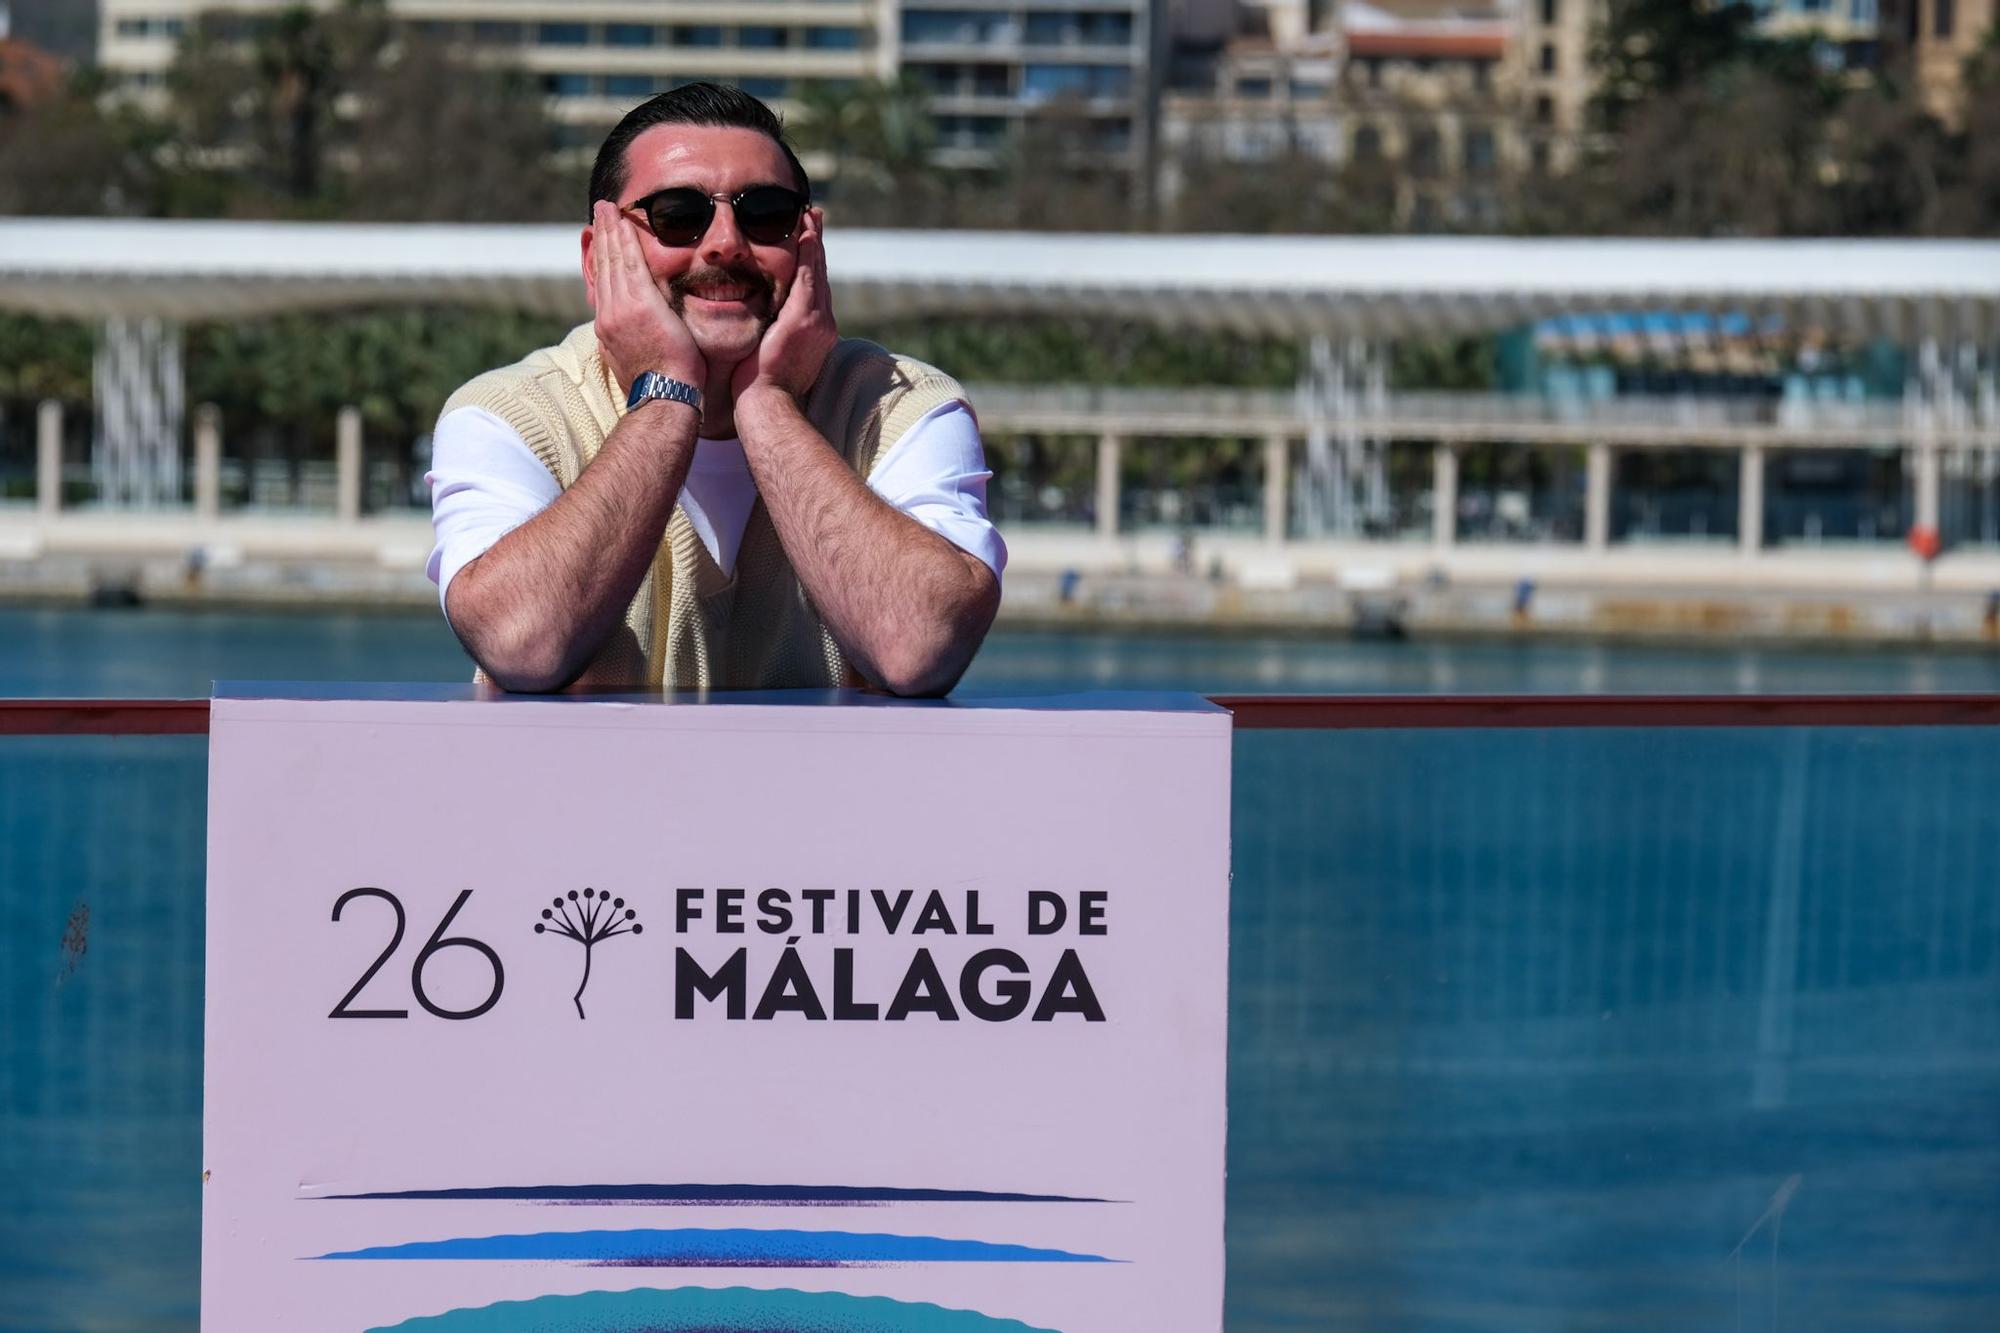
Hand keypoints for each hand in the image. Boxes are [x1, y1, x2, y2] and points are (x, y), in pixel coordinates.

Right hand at [587, 201, 704, 396]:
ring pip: (612, 259)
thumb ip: (634, 341)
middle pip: (602, 266)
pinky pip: (628, 262)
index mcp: (608, 329)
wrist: (665, 398)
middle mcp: (608, 315)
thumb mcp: (640, 360)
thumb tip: (633, 336)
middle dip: (600, 236)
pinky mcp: (639, 304)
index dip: (600, 258)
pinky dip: (623, 239)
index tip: (600, 240)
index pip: (602, 285)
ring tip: (607, 207)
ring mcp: (620, 308)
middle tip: (599, 211)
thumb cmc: (663, 388)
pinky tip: (622, 220)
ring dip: (609, 230)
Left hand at [731, 207, 836, 408]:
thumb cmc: (761, 390)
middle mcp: (822, 324)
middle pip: (819, 275)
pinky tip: (805, 233)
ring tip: (811, 215)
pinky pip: (807, 277)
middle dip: (816, 245)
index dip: (811, 264)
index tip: (807, 241)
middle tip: (813, 217)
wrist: (767, 405)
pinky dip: (808, 253)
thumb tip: (763, 329)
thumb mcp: (771, 358)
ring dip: (814, 241)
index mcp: (815, 333)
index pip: (812, 290)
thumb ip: (772, 337)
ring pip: (815, 271)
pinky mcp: (803, 319)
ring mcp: (816, 321)